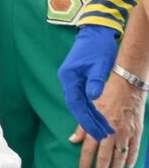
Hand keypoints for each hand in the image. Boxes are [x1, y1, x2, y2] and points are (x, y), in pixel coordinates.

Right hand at [57, 25, 117, 139]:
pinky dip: (89, 109)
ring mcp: (71, 80)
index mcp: (69, 77)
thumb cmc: (98, 47)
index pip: (76, 103)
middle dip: (88, 121)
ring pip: (79, 103)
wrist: (95, 32)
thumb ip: (96, 81)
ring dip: (89, 117)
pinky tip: (96, 117)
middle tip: (101, 135)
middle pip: (76, 106)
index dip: (86, 118)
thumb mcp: (99, 64)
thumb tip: (93, 98)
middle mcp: (67, 81)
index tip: (96, 130)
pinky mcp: (77, 80)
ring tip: (100, 130)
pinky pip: (82, 98)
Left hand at [69, 71, 144, 167]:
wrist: (128, 84)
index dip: (86, 161)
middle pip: (106, 156)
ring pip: (121, 155)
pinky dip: (132, 158)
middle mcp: (113, 132)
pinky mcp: (137, 130)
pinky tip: (130, 166)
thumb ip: (82, 126)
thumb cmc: (106, 94)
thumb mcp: (90, 108)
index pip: (89, 149)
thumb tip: (73, 140)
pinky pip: (135, 148)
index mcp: (99, 126)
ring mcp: (127, 132)